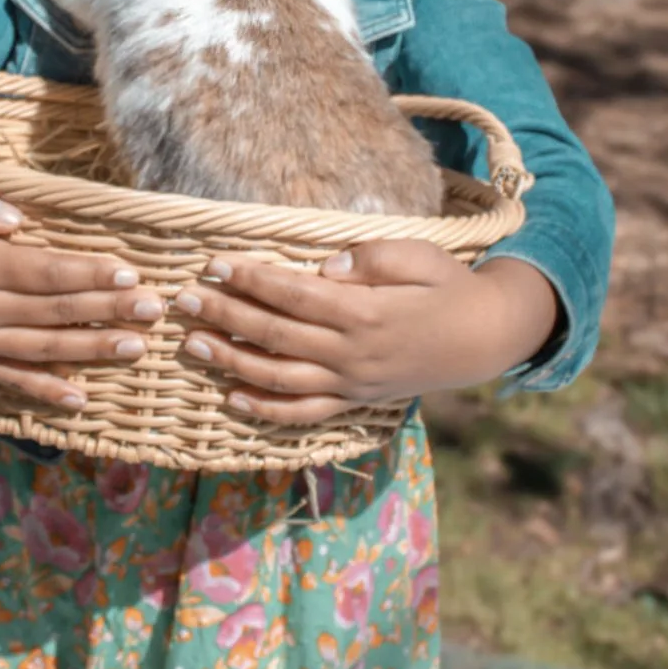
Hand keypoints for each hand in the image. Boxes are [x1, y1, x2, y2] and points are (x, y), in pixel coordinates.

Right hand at [0, 180, 164, 408]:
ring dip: (92, 350)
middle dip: (108, 311)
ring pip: (42, 349)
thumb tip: (17, 218)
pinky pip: (11, 379)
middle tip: (154, 309)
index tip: (131, 273)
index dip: (90, 274)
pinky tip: (81, 399)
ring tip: (137, 348)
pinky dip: (46, 391)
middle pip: (55, 311)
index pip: (45, 272)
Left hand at [172, 239, 558, 424]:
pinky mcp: (354, 401)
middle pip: (275, 334)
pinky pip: (304, 412)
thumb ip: (372, 259)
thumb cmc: (448, 286)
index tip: (214, 264)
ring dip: (231, 361)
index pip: (294, 294)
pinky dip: (265, 410)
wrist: (483, 339)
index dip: (251, 279)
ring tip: (193, 344)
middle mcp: (352, 353)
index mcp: (365, 312)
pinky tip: (231, 399)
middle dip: (225, 316)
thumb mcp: (420, 256)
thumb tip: (326, 266)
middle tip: (183, 301)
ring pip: (279, 377)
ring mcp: (351, 382)